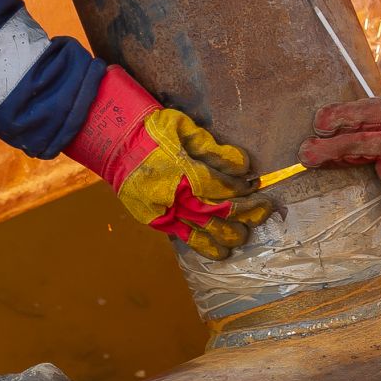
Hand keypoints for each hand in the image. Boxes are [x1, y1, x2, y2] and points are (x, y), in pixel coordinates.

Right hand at [64, 67, 272, 258]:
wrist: (115, 143)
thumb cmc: (151, 130)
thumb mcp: (184, 128)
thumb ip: (213, 148)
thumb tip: (242, 165)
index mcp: (186, 172)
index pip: (225, 186)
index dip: (244, 188)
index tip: (255, 185)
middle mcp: (179, 196)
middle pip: (222, 212)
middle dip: (248, 212)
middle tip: (265, 210)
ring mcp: (168, 211)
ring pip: (207, 230)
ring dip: (230, 234)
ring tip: (246, 233)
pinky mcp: (158, 220)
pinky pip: (186, 237)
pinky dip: (205, 246)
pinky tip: (221, 251)